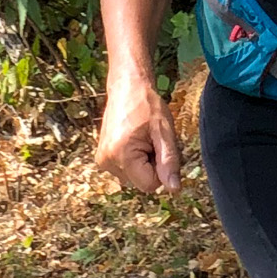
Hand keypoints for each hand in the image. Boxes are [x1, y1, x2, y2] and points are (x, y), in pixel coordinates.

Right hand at [95, 77, 181, 194]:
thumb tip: (174, 190)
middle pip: (142, 182)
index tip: (158, 146)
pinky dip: (133, 160)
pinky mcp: (102, 159)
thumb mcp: (164, 132)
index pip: (151, 185)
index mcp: (122, 156)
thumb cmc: (147, 105)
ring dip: (143, 162)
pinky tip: (133, 140)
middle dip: (151, 166)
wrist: (126, 87)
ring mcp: (102, 161)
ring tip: (141, 138)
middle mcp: (107, 162)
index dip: (161, 169)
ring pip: (134, 177)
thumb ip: (169, 162)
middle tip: (150, 140)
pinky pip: (126, 170)